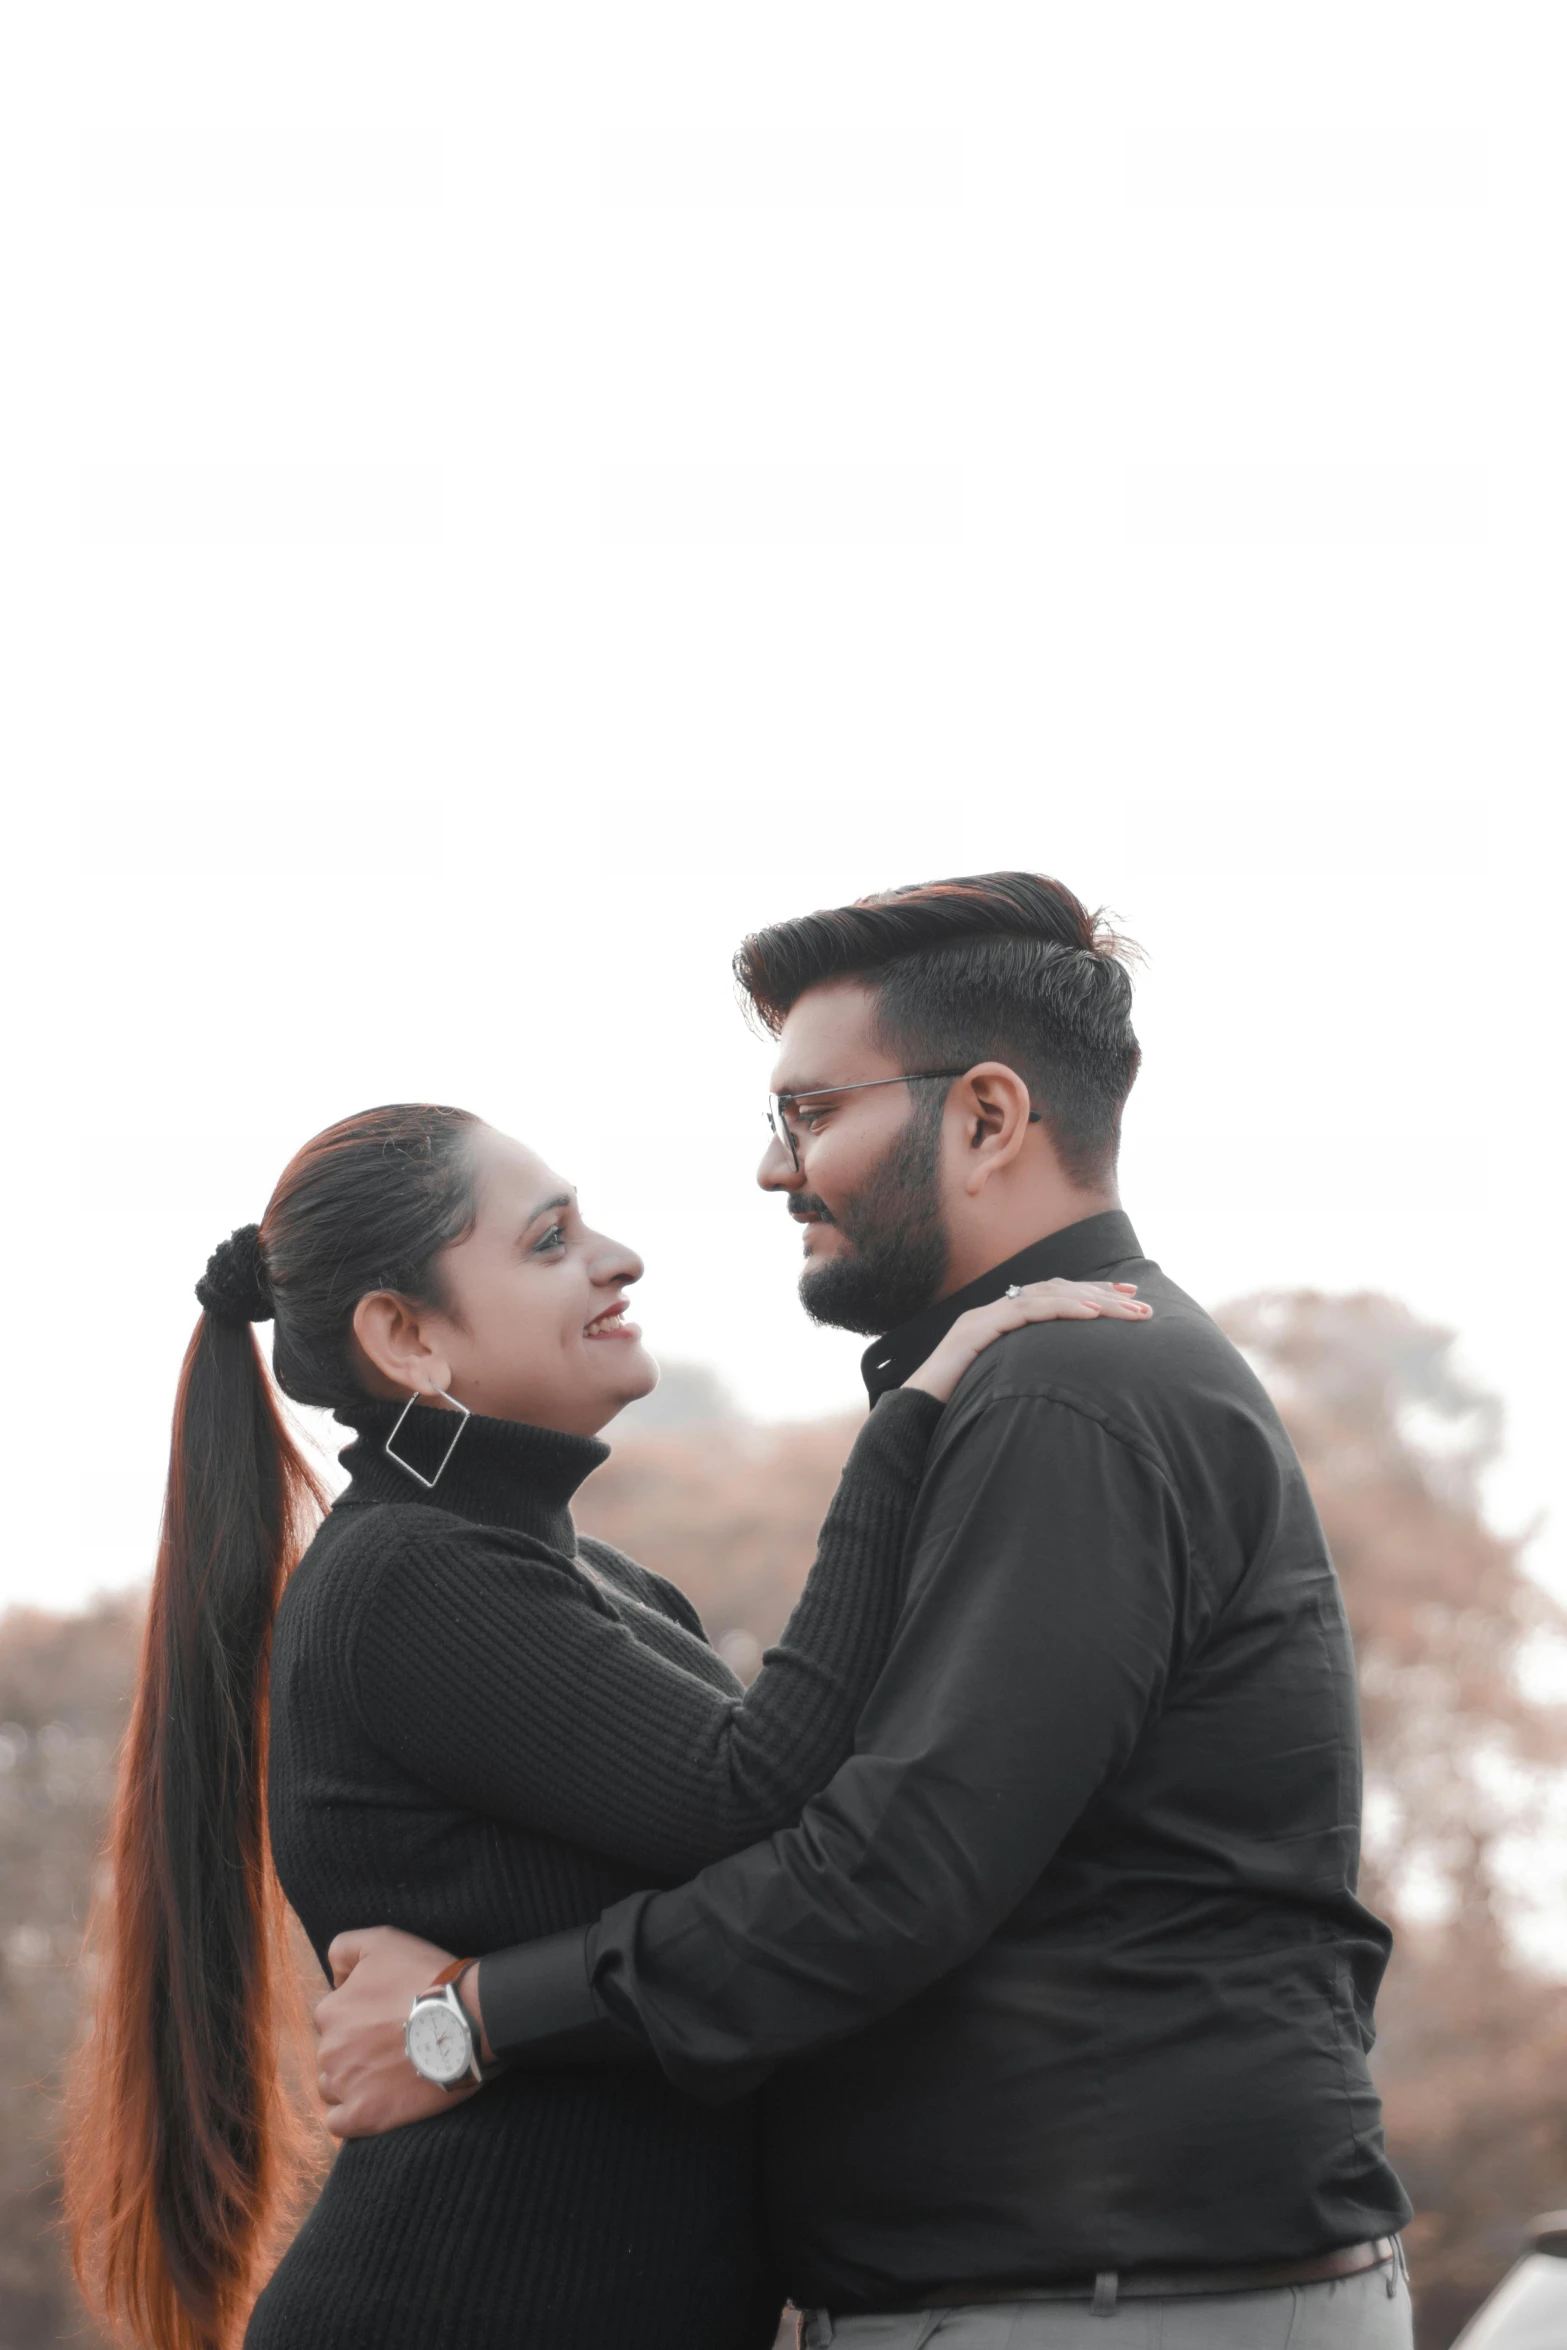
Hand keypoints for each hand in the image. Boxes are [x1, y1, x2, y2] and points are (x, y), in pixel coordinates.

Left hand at [315, 1925, 479, 2138]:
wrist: (466, 2019)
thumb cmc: (426, 1976)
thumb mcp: (382, 1940)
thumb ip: (343, 1948)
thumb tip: (333, 1977)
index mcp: (331, 2011)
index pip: (331, 2019)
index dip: (359, 2016)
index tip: (386, 2018)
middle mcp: (329, 2050)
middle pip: (332, 2054)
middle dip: (355, 2049)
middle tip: (392, 2044)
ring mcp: (345, 2086)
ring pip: (333, 2087)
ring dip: (353, 2081)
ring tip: (389, 2072)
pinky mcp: (364, 2117)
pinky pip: (339, 2123)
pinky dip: (353, 2115)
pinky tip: (378, 2100)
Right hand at [904, 1279, 1152, 1403]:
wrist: (914, 1415)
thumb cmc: (959, 1407)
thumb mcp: (1006, 1387)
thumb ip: (1032, 1377)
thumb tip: (1072, 1392)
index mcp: (1004, 1322)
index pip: (1056, 1298)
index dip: (1094, 1296)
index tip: (1130, 1301)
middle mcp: (996, 1311)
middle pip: (1058, 1290)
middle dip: (1103, 1296)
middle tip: (1143, 1304)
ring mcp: (985, 1317)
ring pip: (1047, 1296)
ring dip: (1092, 1301)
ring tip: (1127, 1311)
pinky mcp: (977, 1329)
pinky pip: (1025, 1312)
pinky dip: (1060, 1308)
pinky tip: (1089, 1314)